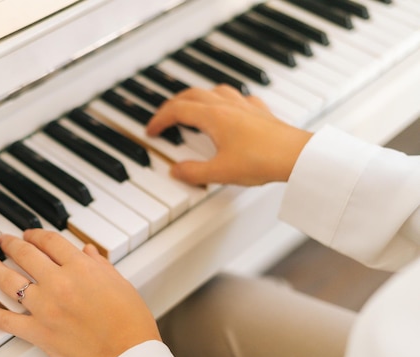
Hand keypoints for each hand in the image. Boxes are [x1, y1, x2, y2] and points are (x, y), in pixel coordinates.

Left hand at [0, 229, 160, 356]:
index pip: (51, 242)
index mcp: (81, 268)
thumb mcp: (120, 284)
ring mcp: (45, 308)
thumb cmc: (131, 324)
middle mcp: (59, 283)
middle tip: (3, 239)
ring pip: (9, 281)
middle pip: (26, 254)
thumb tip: (88, 252)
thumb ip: (100, 265)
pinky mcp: (38, 333)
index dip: (37, 234)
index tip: (31, 233)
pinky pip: (5, 319)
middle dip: (11, 243)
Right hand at [147, 84, 312, 185]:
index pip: (177, 110)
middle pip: (192, 95)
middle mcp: (228, 106)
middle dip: (173, 104)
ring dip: (198, 96)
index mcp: (213, 116)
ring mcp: (246, 107)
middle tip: (165, 117)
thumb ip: (193, 172)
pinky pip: (239, 98)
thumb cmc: (263, 160)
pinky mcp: (261, 113)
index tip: (151, 130)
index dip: (160, 119)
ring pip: (215, 90)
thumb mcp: (220, 172)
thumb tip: (176, 171)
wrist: (298, 156)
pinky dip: (226, 100)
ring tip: (192, 107)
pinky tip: (230, 109)